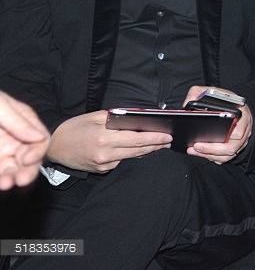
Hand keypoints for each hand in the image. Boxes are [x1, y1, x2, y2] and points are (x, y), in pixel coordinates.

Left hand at [0, 92, 49, 189]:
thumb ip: (19, 121)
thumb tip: (39, 138)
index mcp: (22, 123)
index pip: (39, 140)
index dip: (38, 151)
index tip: (28, 159)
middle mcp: (13, 140)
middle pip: (28, 159)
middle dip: (27, 170)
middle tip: (21, 180)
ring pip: (11, 169)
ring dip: (10, 178)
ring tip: (5, 184)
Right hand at [47, 110, 171, 172]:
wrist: (54, 146)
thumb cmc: (75, 128)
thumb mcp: (95, 117)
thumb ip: (116, 118)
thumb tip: (137, 118)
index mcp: (105, 138)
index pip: (137, 139)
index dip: (155, 138)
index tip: (168, 136)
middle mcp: (106, 153)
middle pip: (138, 150)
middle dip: (156, 145)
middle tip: (169, 141)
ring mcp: (103, 164)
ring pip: (131, 157)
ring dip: (147, 151)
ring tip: (160, 145)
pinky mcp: (101, 170)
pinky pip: (121, 162)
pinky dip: (131, 155)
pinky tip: (140, 151)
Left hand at [183, 85, 251, 163]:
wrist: (237, 107)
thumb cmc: (226, 100)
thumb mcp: (214, 91)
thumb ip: (199, 93)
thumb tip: (187, 103)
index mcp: (242, 115)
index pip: (238, 131)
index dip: (226, 136)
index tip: (210, 135)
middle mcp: (244, 130)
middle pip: (231, 147)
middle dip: (211, 149)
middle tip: (196, 146)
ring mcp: (240, 141)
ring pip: (227, 155)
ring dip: (209, 155)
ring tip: (194, 150)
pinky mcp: (234, 147)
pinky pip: (225, 158)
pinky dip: (212, 158)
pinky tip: (201, 153)